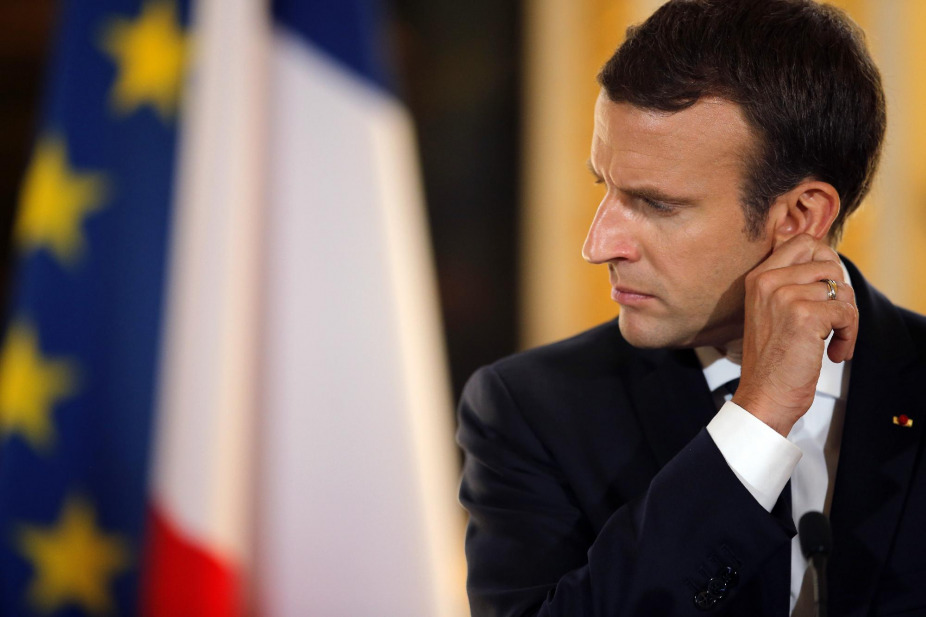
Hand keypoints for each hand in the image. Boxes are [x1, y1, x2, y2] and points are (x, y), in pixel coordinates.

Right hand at [732, 234, 857, 435]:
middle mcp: (768, 281)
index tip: (825, 290)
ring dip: (847, 318)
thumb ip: (790, 283)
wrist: (763, 395)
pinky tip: (833, 352)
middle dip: (840, 289)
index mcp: (758, 277)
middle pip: (828, 261)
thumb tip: (829, 265)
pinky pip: (846, 313)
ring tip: (832, 340)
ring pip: (841, 289)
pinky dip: (849, 335)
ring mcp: (785, 296)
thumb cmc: (771, 360)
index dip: (825, 262)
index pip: (803, 242)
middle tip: (833, 315)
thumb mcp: (770, 311)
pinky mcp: (805, 315)